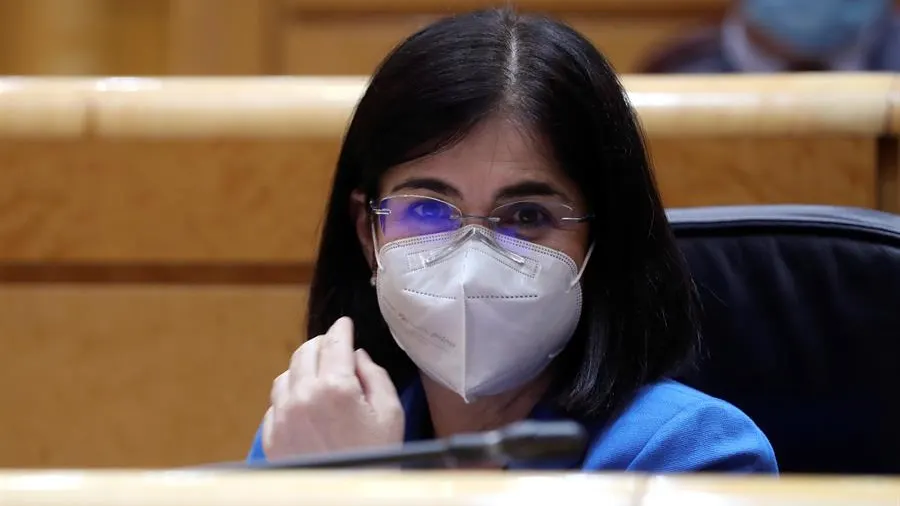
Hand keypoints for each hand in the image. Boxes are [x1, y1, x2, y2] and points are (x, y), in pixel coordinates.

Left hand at [261, 316, 404, 459]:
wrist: (349, 494)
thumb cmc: (376, 457)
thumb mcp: (390, 412)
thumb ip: (375, 376)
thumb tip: (357, 356)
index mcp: (336, 387)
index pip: (335, 342)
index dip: (341, 328)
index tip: (345, 324)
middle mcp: (304, 396)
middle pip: (306, 351)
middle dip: (322, 343)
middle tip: (334, 346)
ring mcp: (283, 417)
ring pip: (286, 374)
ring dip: (303, 367)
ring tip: (319, 375)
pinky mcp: (273, 436)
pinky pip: (275, 403)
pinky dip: (290, 395)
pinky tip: (305, 402)